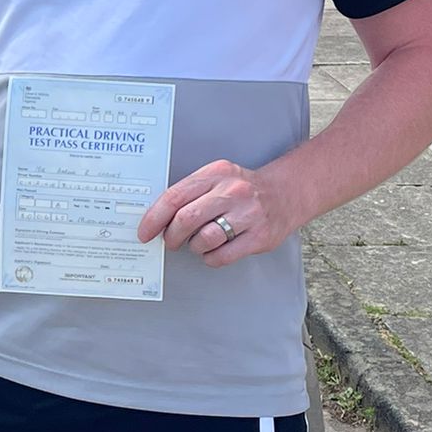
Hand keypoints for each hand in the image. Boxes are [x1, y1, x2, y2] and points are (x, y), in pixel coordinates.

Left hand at [137, 158, 297, 265]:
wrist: (287, 192)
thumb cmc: (244, 189)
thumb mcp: (217, 178)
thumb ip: (190, 193)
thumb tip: (157, 219)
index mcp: (216, 174)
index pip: (175, 196)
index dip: (154, 218)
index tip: (145, 232)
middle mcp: (232, 191)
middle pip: (186, 219)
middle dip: (172, 236)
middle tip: (171, 241)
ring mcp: (248, 214)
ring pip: (204, 239)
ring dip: (194, 247)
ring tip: (199, 242)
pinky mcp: (259, 237)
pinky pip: (221, 255)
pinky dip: (211, 257)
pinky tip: (215, 250)